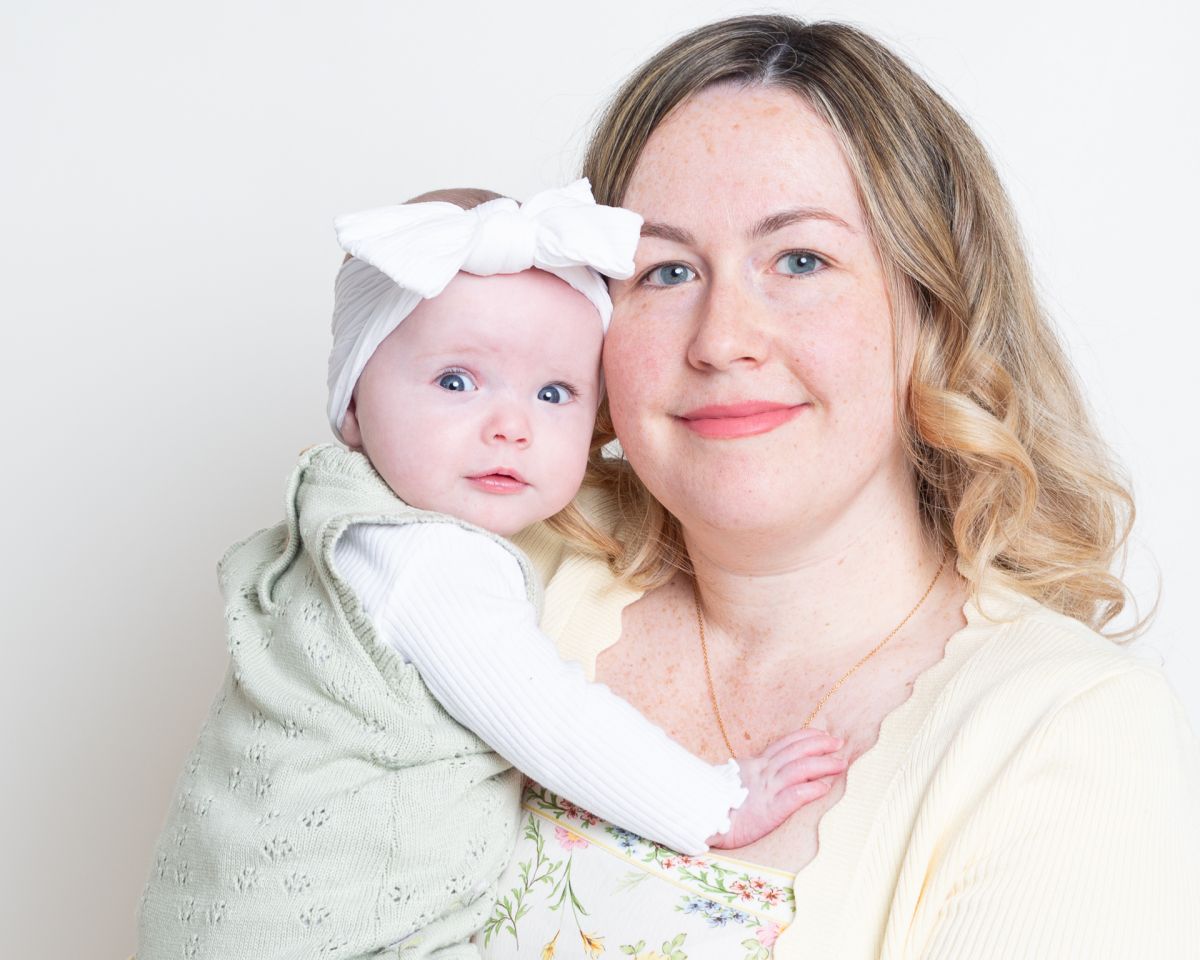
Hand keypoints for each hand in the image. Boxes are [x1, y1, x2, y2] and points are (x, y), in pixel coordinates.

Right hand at [708, 728, 846, 849]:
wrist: (704, 820)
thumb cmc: (719, 803)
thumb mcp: (738, 779)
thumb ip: (755, 772)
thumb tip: (772, 767)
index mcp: (755, 764)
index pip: (785, 744)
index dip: (806, 737)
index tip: (823, 734)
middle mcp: (763, 773)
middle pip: (796, 752)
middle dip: (820, 745)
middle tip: (839, 743)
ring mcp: (766, 790)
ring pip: (799, 770)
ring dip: (822, 764)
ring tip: (840, 763)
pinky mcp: (769, 811)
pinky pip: (793, 797)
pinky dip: (810, 790)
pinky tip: (824, 787)